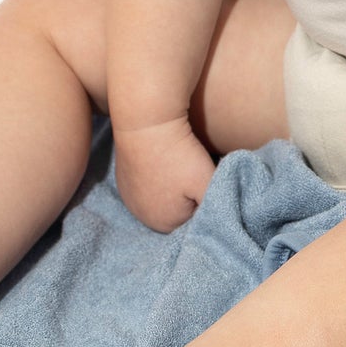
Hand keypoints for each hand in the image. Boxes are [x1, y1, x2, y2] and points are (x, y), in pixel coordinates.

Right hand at [112, 115, 216, 233]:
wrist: (146, 122)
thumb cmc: (179, 155)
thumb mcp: (206, 183)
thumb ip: (218, 206)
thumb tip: (221, 218)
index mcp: (165, 224)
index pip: (194, 220)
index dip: (205, 201)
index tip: (208, 182)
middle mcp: (143, 216)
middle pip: (178, 212)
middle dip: (189, 196)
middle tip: (195, 172)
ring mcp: (130, 197)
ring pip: (162, 197)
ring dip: (173, 185)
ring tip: (180, 164)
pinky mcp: (123, 179)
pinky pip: (148, 184)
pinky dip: (158, 175)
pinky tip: (165, 160)